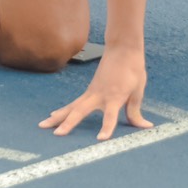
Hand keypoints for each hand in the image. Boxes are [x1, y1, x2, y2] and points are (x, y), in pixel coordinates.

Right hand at [38, 49, 153, 139]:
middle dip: (69, 123)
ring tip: (42, 125)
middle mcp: (99, 95)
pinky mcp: (89, 90)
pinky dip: (64, 110)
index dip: (106, 127)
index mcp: (115, 97)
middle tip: (57, 134)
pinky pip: (74, 102)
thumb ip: (136, 111)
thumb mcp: (138, 91)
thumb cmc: (133, 69)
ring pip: (72, 106)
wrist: (123, 48)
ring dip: (58, 116)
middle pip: (81, 110)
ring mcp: (92, 92)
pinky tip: (54, 115)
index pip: (110, 116)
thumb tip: (145, 127)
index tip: (100, 139)